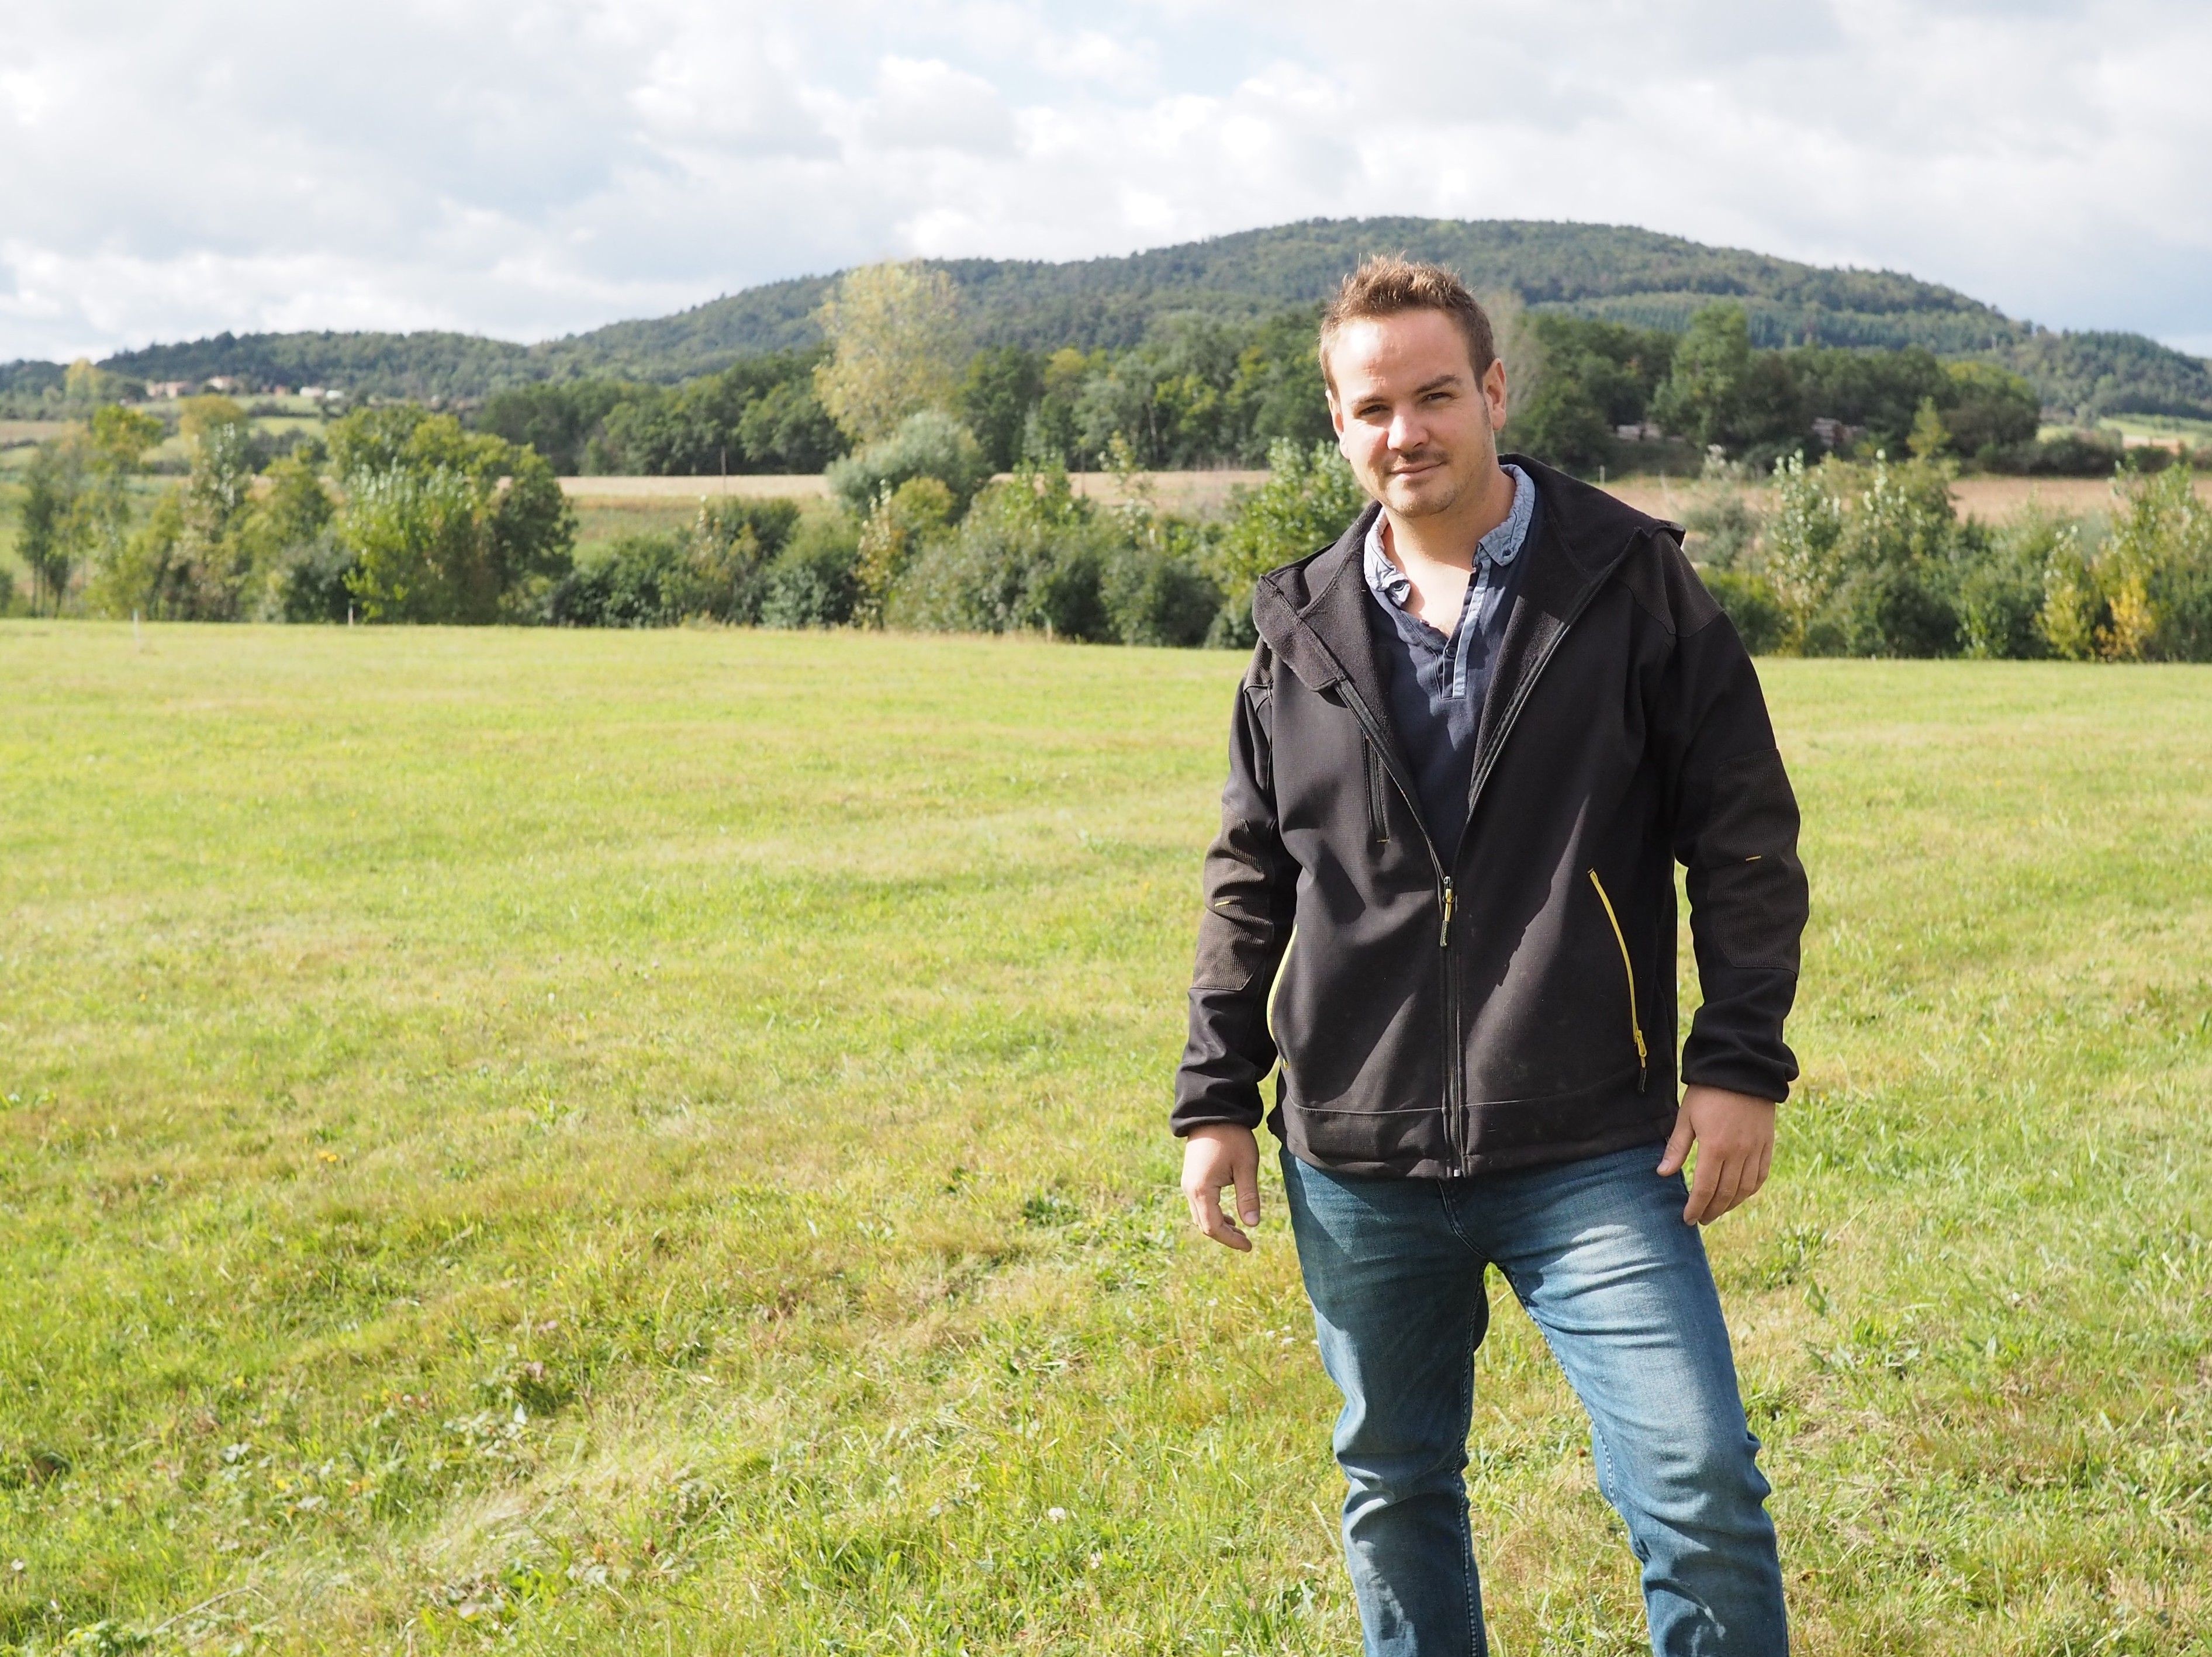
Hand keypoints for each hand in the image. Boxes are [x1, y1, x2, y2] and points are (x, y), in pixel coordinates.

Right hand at [1180, 1124, 1260, 1251]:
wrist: (1212, 1111)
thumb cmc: (1232, 1137)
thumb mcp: (1245, 1167)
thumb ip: (1248, 1197)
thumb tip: (1253, 1225)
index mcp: (1202, 1190)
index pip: (1213, 1227)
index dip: (1231, 1240)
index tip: (1249, 1246)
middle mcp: (1190, 1189)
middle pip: (1204, 1225)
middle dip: (1225, 1236)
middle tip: (1247, 1242)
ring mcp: (1187, 1183)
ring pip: (1200, 1216)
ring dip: (1218, 1226)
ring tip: (1240, 1230)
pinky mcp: (1190, 1177)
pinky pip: (1199, 1204)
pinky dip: (1213, 1214)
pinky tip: (1229, 1214)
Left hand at [1658, 1085, 1775, 1224]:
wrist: (1742, 1069)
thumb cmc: (1708, 1092)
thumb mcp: (1686, 1117)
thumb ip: (1677, 1148)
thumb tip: (1662, 1174)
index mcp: (1715, 1148)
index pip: (1705, 1189)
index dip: (1695, 1207)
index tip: (1687, 1218)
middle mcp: (1738, 1154)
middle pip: (1726, 1194)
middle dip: (1712, 1211)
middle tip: (1701, 1219)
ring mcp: (1756, 1150)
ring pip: (1745, 1189)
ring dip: (1731, 1205)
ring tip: (1717, 1211)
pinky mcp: (1767, 1144)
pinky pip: (1761, 1176)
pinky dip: (1750, 1190)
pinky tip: (1740, 1195)